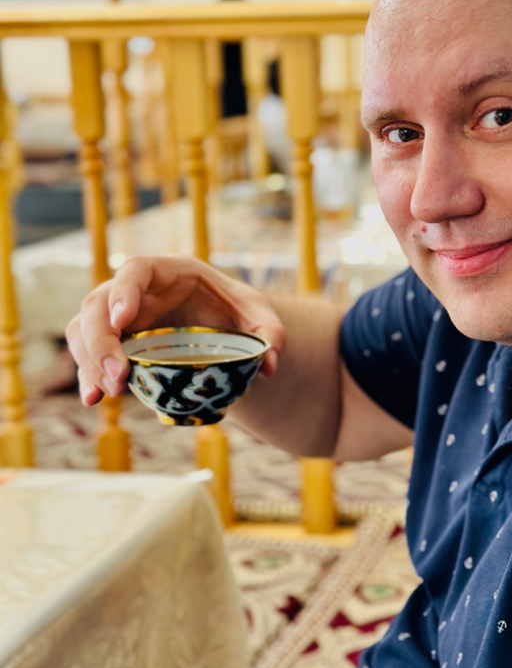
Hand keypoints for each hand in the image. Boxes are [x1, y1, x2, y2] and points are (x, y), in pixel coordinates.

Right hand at [65, 256, 285, 405]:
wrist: (221, 325)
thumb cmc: (235, 310)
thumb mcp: (258, 315)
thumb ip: (271, 333)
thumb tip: (270, 365)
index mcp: (169, 270)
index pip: (136, 269)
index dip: (124, 291)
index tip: (123, 320)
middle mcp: (137, 289)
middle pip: (99, 303)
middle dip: (102, 341)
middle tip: (118, 377)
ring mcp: (119, 314)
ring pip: (85, 328)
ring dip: (89, 360)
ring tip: (107, 393)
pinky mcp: (114, 340)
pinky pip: (87, 352)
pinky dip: (87, 374)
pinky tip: (94, 399)